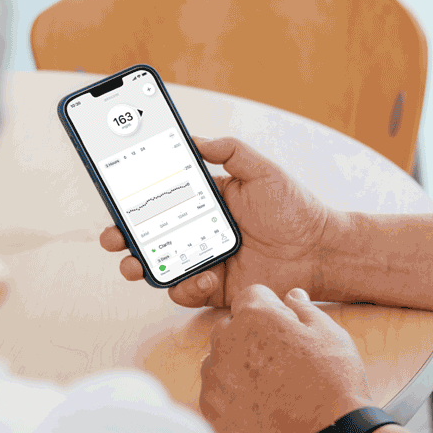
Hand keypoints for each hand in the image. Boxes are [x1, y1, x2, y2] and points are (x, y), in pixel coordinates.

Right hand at [99, 137, 333, 307]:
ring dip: (143, 267)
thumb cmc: (294, 208)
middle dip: (123, 239)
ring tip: (137, 265)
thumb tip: (194, 139)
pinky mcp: (216, 289)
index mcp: (205, 203)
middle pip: (149, 237)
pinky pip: (188, 292)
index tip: (113, 198)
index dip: (132, 202)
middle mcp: (199, 233)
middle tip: (112, 238)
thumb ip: (229, 151)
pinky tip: (207, 276)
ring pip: (160, 268)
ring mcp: (205, 262)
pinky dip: (189, 287)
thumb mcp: (262, 170)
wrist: (321, 249)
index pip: (159, 200)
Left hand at [199, 285, 370, 432]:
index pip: (251, 295)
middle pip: (231, 325)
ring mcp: (215, 378)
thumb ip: (303, 309)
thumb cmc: (332, 383)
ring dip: (237, 363)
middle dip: (250, 333)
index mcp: (255, 316)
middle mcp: (226, 342)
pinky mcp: (212, 410)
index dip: (271, 308)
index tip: (284, 325)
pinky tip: (257, 402)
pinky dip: (230, 393)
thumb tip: (291, 296)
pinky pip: (214, 390)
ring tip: (269, 383)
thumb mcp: (329, 332)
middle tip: (281, 357)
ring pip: (219, 358)